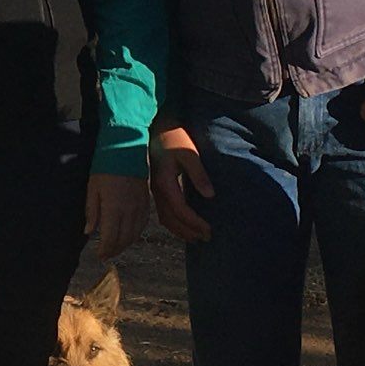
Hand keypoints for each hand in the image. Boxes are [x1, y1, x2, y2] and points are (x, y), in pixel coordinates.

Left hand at [84, 172, 149, 258]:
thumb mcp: (92, 189)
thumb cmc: (105, 168)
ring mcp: (140, 207)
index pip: (111, 238)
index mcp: (114, 209)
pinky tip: (129, 235)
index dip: (105, 250)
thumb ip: (92, 212)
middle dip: (114, 250)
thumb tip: (89, 231)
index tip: (99, 255)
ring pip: (135, 234)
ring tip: (115, 247)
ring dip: (125, 244)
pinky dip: (136, 233)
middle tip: (106, 254)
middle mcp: (129, 211)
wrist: (126, 151)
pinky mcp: (146, 202)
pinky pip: (143, 224)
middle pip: (124, 240)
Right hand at [149, 125, 213, 242]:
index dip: (195, 222)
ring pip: (165, 218)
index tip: (209, 229)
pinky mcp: (156, 188)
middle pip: (172, 219)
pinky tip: (182, 224)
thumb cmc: (174, 138)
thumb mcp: (189, 153)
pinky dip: (173, 223)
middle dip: (189, 231)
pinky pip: (163, 212)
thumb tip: (210, 195)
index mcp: (165, 182)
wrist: (156, 127)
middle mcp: (158, 190)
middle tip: (206, 238)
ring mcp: (155, 190)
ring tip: (195, 237)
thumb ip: (198, 175)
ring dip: (180, 230)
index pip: (181, 210)